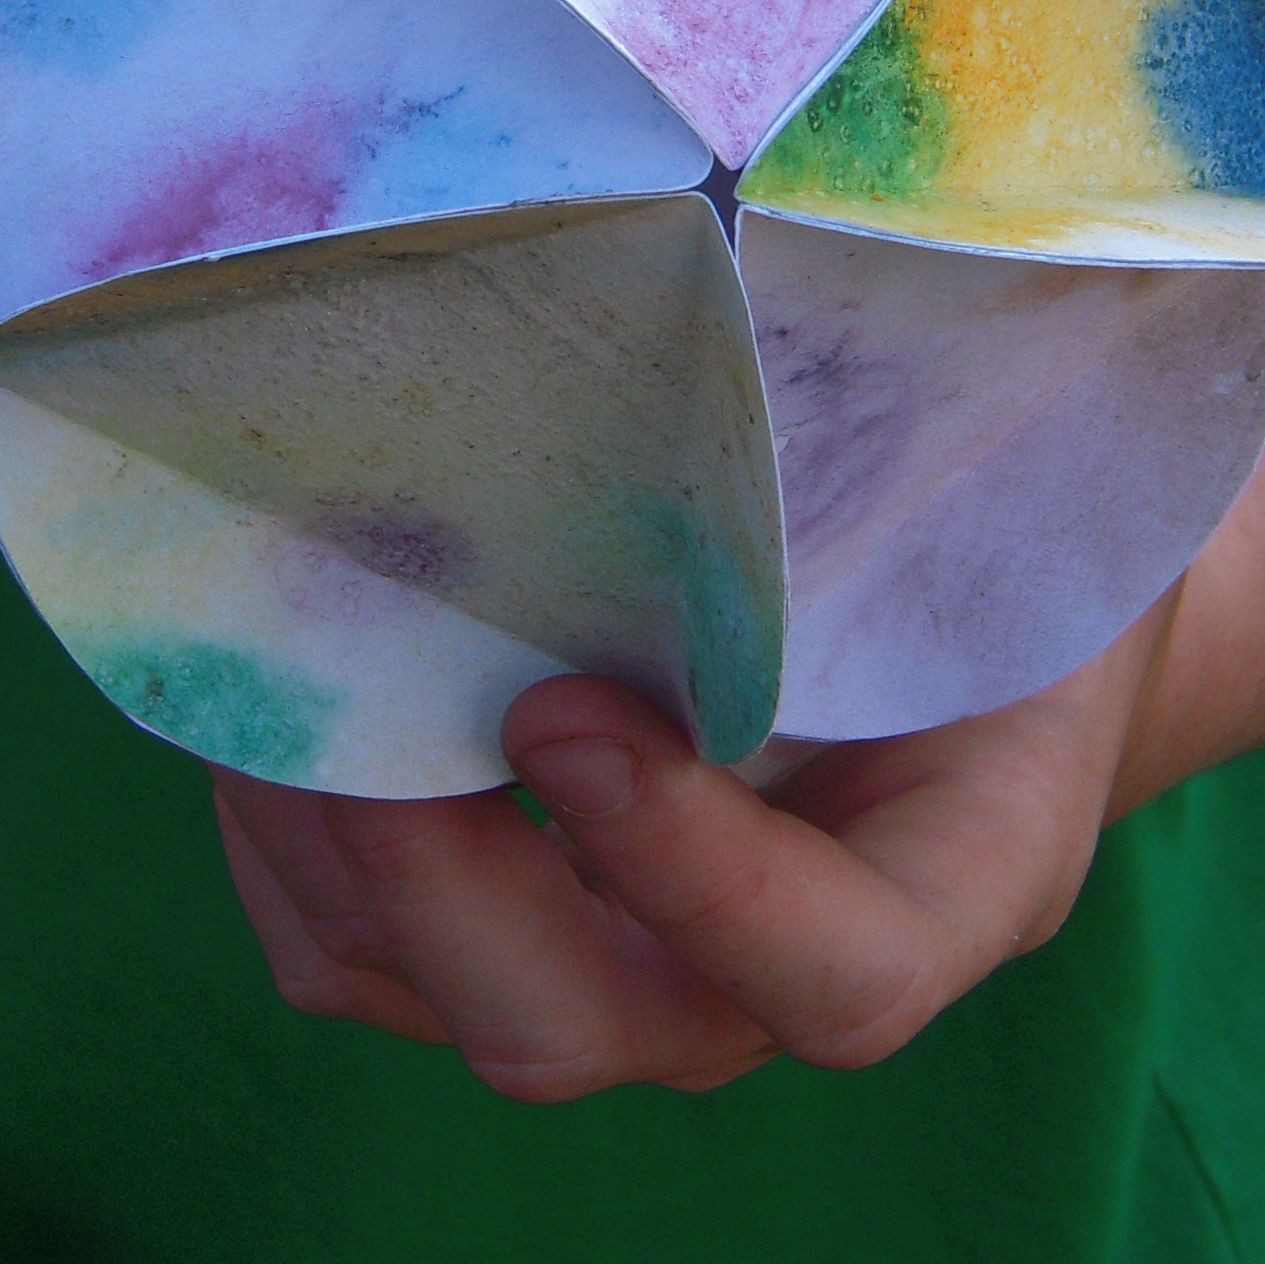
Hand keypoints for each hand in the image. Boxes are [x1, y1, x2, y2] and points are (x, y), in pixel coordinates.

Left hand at [212, 263, 1264, 1104]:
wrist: (979, 580)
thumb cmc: (1001, 498)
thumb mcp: (1001, 470)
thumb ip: (900, 451)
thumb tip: (731, 238)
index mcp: (956, 872)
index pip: (839, 981)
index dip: (694, 881)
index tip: (574, 713)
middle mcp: (770, 964)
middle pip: (579, 1025)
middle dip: (430, 876)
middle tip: (362, 692)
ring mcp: (634, 966)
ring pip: (434, 998)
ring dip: (327, 847)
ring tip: (269, 661)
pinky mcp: (509, 929)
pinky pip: (351, 957)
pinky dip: (283, 841)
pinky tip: (262, 681)